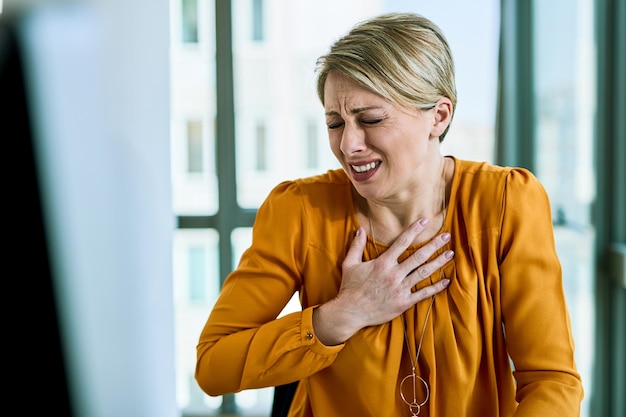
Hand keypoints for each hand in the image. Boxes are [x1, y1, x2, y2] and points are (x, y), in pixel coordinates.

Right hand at [312, 218, 453, 344]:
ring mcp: (400, 289)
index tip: (425, 221)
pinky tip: (446, 281)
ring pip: (423, 273)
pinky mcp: (403, 303)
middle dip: (434, 245)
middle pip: (418, 256)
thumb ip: (356, 246)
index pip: (402, 242)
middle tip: (446, 236)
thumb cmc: (349, 288)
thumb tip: (360, 230)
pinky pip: (422, 294)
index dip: (414, 230)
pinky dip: (435, 288)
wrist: (350, 312)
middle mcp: (393, 274)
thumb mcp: (350, 264)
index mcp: (382, 263)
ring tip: (450, 254)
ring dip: (438, 263)